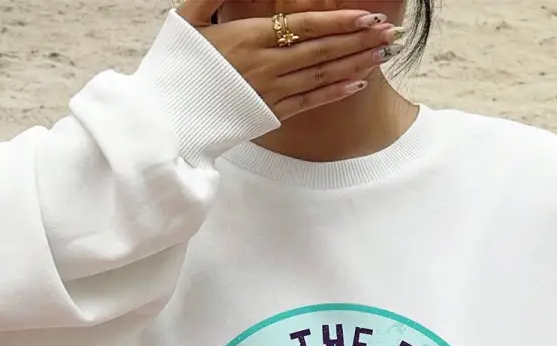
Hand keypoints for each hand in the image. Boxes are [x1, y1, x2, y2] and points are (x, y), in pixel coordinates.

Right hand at [177, 2, 399, 117]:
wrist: (168, 118)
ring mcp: (270, 93)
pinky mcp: (270, 115)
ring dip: (355, 64)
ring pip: (322, 76)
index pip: (305, 26)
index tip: (366, 16)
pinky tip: (357, 84)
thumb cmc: (177, 67)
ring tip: (382, 55)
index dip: (339, 21)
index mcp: (249, 37)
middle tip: (389, 33)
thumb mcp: (187, 21)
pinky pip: (310, 103)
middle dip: (358, 40)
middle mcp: (265, 66)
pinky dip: (335, 93)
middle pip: (322, 50)